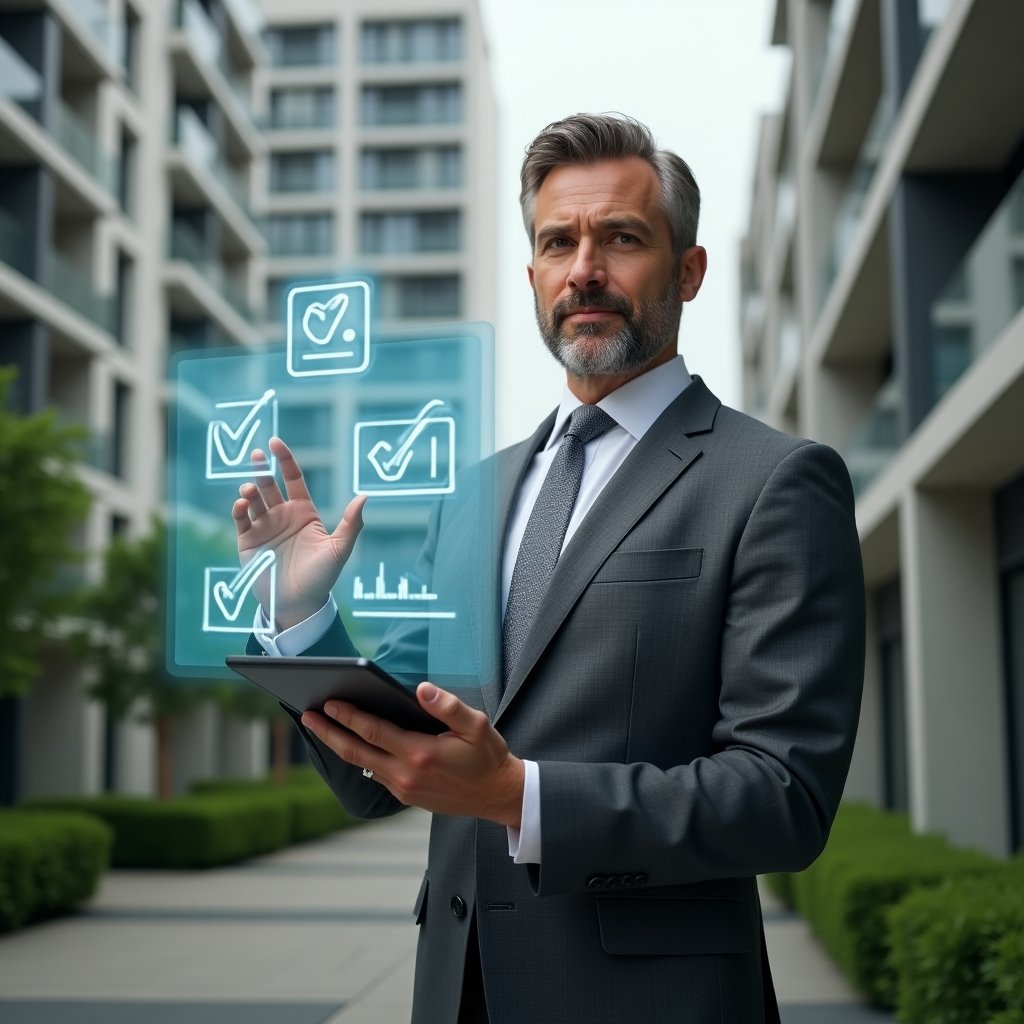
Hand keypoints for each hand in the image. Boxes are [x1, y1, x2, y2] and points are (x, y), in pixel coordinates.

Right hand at [231, 436, 365, 629]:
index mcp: (303, 512)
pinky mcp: (247, 541)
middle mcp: (282, 515)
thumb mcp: (340, 549)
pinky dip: (239, 509)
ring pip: (252, 499)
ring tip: (250, 490)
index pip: (292, 478)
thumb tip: (364, 496)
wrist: (298, 604)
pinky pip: (240, 520)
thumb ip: (351, 523)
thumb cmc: (322, 577)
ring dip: (249, 489)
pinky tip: (243, 504)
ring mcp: (263, 527)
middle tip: (257, 455)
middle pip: (269, 484)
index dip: (284, 459)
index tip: (275, 443)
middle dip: (261, 468)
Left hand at [300, 683, 524, 827]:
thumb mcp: (476, 725)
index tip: (329, 703)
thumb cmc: (487, 757)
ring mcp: (403, 788)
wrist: (497, 795)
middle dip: (328, 733)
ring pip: (361, 765)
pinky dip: (358, 759)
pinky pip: (375, 775)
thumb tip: (421, 689)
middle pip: (356, 752)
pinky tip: (351, 746)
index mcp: (420, 753)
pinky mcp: (406, 795)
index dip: (349, 716)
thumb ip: (447, 706)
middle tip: (308, 716)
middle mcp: (406, 774)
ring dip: (339, 746)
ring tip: (321, 728)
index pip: (373, 731)